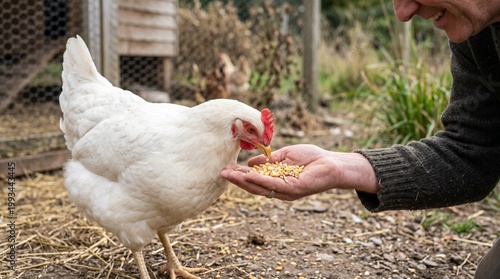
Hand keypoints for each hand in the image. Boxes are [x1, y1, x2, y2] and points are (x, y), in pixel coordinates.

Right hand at [220, 144, 378, 200]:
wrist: (332, 163)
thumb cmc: (312, 158)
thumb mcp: (284, 156)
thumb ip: (268, 159)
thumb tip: (250, 161)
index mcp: (276, 181)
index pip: (254, 179)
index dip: (240, 174)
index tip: (226, 168)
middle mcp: (279, 189)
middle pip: (254, 186)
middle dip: (237, 180)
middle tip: (222, 173)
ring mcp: (286, 191)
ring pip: (260, 187)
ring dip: (244, 181)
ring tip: (230, 174)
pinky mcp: (293, 189)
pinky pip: (273, 185)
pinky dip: (260, 180)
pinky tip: (248, 175)